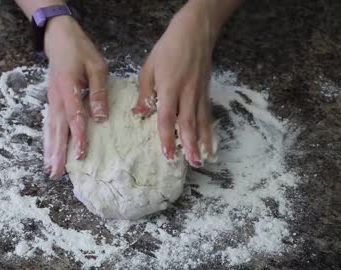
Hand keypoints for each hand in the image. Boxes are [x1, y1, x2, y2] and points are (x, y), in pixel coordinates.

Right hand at [43, 16, 108, 178]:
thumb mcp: (97, 67)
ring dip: (50, 149)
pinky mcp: (52, 100)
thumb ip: (98, 93)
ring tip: (49, 169)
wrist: (59, 38)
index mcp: (68, 88)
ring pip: (50, 128)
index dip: (78, 136)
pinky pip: (49, 123)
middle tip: (56, 173)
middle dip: (57, 152)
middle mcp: (56, 98)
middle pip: (57, 129)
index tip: (80, 154)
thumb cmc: (81, 51)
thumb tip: (101, 118)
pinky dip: (48, 138)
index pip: (74, 117)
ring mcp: (51, 100)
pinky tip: (49, 151)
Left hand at [134, 1, 219, 166]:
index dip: (167, 136)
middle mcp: (187, 93)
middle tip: (190, 163)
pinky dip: (209, 131)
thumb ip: (145, 92)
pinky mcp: (206, 93)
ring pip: (201, 122)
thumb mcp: (149, 68)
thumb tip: (139, 113)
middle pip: (188, 123)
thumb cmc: (167, 50)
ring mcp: (199, 94)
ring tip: (202, 160)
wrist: (194, 33)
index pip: (167, 116)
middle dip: (189, 144)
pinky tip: (210, 144)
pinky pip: (207, 116)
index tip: (167, 153)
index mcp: (169, 87)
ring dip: (202, 142)